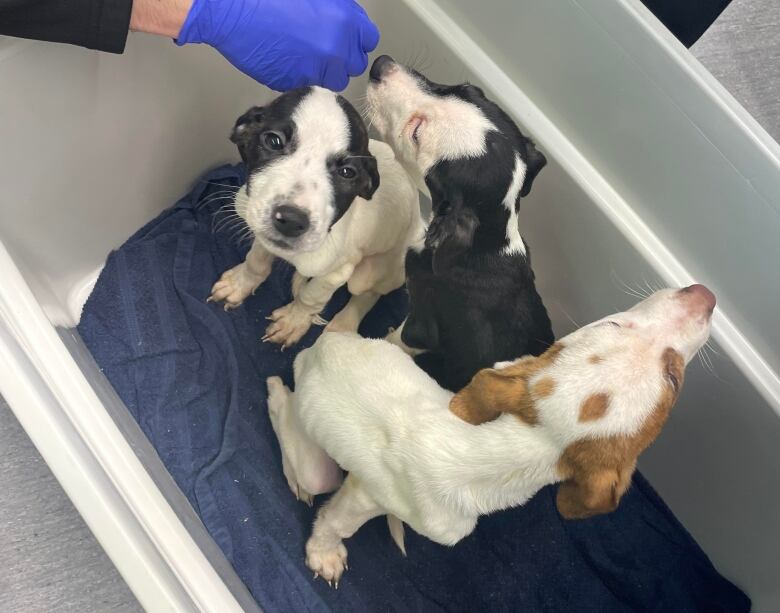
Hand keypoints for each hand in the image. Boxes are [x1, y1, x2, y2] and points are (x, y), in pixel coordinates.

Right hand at [174, 0, 379, 90]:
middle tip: (323, 45)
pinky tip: (289, 58)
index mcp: (345, 23)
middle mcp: (335, 50)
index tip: (348, 37)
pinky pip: (307, 84)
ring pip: (332, 79)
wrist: (231, 9)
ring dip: (324, 70)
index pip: (368, 40)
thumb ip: (339, 9)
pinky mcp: (294, 83)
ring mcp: (314, 70)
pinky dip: (302, 76)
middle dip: (342, 56)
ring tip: (305, 54)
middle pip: (353, 65)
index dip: (356, 37)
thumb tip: (347, 22)